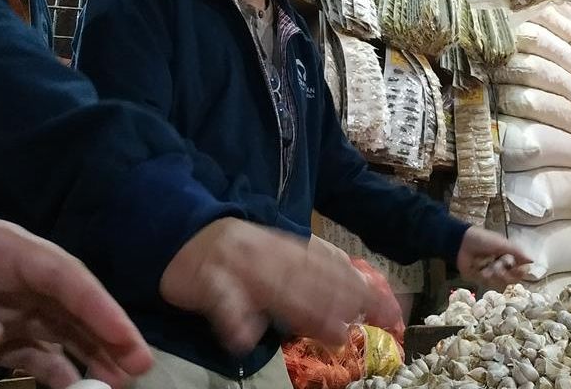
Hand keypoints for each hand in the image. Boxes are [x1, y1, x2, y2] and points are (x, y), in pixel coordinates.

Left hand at [0, 199, 151, 388]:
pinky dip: (56, 371)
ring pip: (61, 332)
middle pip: (73, 306)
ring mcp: (2, 308)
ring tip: (119, 385)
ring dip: (91, 355)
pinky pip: (32, 355)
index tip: (126, 336)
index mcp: (2, 247)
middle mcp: (14, 278)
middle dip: (108, 334)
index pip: (61, 275)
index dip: (97, 304)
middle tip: (139, 370)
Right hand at [160, 218, 374, 352]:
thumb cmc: (238, 252)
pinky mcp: (207, 280)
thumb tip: (355, 302)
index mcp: (289, 248)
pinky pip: (223, 299)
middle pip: (309, 277)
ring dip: (303, 309)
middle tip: (359, 325)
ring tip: (331, 332)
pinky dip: (234, 317)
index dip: (360, 287)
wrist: (183, 231)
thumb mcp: (279, 259)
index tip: (387, 311)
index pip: (332, 266)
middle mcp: (270, 253)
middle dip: (337, 300)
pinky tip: (245, 338)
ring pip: (274, 287)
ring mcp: (239, 264)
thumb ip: (312, 276)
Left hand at [455, 227, 531, 289]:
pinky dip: (486, 277)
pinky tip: (482, 271)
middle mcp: (500, 267)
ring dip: (496, 275)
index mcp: (507, 257)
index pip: (519, 270)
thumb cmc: (483, 239)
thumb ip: (517, 252)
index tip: (520, 270)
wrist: (462, 243)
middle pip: (511, 279)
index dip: (520, 272)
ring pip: (500, 283)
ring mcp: (490, 274)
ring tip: (490, 267)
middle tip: (502, 268)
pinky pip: (488, 284)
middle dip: (507, 275)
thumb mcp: (502, 243)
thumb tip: (532, 260)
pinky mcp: (479, 279)